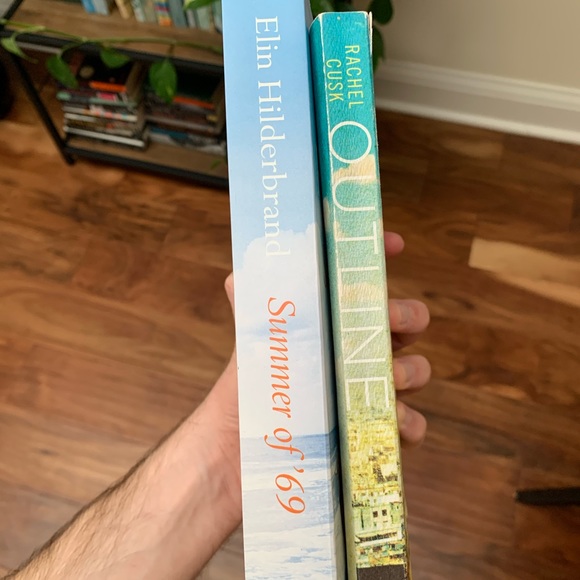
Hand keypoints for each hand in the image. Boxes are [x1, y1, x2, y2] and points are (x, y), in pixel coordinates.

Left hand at [207, 231, 429, 478]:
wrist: (236, 458)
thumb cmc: (244, 397)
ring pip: (415, 371)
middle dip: (407, 316)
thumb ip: (249, 306)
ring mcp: (367, 395)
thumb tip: (241, 268)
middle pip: (404, 324)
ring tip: (388, 376)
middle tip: (390, 320)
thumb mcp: (249, 346)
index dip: (380, 260)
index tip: (393, 244)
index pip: (363, 286)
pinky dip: (408, 423)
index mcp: (330, 328)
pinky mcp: (372, 435)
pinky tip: (391, 421)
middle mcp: (353, 357)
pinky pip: (409, 426)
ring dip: (410, 370)